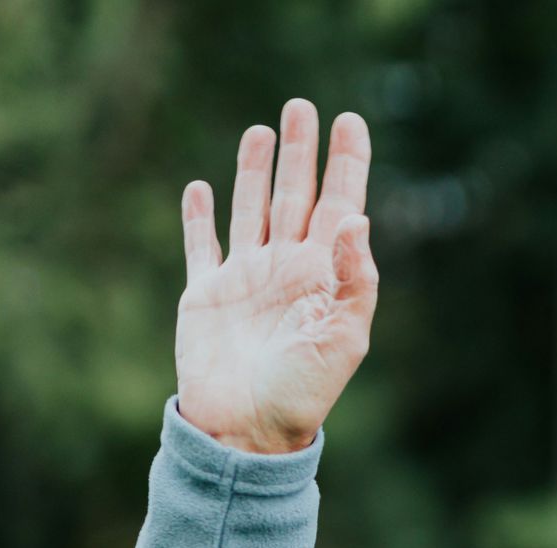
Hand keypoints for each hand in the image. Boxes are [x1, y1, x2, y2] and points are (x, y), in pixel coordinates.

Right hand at [175, 99, 376, 453]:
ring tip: (261, 130)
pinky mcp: (206, 294)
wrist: (247, 431)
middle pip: (296, 195)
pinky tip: (200, 187)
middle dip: (300, 152)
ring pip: (251, 208)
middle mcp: (286, 268)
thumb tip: (358, 219)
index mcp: (324, 276)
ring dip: (254, 171)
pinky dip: (198, 216)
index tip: (350, 121)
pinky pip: (201, 245)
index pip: (341, 205)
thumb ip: (354, 279)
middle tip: (301, 108)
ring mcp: (246, 278)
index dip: (347, 163)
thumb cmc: (303, 392)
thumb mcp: (344, 338)